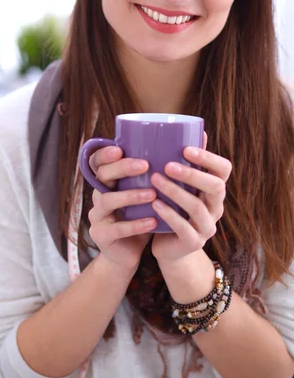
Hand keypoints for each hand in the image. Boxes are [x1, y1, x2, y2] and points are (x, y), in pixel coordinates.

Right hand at [87, 146, 156, 272]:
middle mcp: (98, 195)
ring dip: (130, 195)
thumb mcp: (146, 195)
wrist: (127, 253)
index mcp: (108, 183)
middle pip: (102, 176)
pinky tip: (153, 221)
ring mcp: (97, 216)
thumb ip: (156, 176)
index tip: (120, 148)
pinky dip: (135, 224)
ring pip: (107, 201)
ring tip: (152, 194)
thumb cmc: (141, 217)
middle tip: (144, 165)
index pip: (98, 162)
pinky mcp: (102, 236)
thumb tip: (189, 148)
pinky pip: (116, 229)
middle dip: (122, 168)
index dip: (105, 154)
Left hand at [151, 132, 231, 264]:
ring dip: (175, 191)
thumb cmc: (174, 208)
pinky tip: (154, 203)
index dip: (208, 158)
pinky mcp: (194, 242)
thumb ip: (188, 162)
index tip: (186, 148)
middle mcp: (216, 208)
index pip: (224, 169)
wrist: (169, 247)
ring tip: (154, 179)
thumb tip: (198, 130)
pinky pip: (184, 228)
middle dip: (192, 174)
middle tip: (168, 165)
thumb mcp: (181, 185)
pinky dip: (169, 214)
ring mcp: (207, 227)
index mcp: (214, 190)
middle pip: (216, 187)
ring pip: (197, 207)